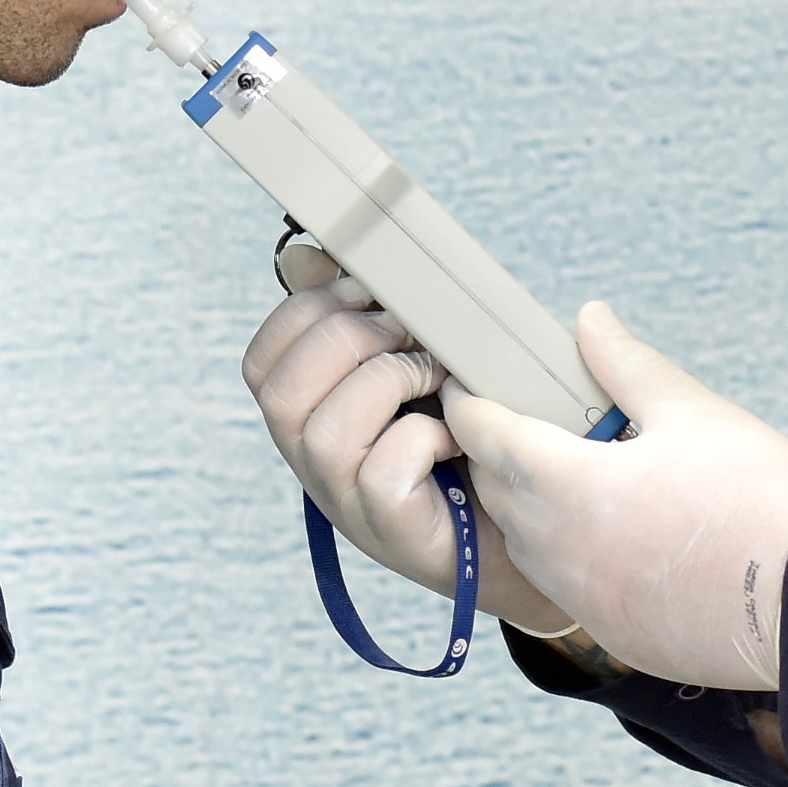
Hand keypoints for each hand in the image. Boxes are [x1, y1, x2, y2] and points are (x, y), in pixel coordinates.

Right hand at [240, 249, 577, 637]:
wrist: (527, 530)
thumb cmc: (470, 439)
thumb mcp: (414, 370)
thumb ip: (367, 319)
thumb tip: (313, 256)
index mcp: (309, 419)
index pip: (260, 363)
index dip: (305, 312)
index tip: (367, 294)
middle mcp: (314, 464)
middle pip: (280, 392)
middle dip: (350, 339)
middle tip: (412, 336)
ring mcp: (347, 502)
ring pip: (324, 431)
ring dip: (388, 381)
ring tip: (436, 380)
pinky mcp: (391, 529)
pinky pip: (381, 471)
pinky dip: (425, 438)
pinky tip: (457, 436)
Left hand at [443, 303, 787, 690]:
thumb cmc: (759, 499)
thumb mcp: (694, 413)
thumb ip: (627, 366)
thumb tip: (589, 319)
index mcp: (569, 485)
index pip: (486, 437)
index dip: (469, 407)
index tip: (466, 386)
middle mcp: (560, 550)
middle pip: (496, 492)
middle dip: (495, 455)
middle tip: (518, 423)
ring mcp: (584, 599)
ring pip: (527, 545)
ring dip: (530, 509)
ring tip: (566, 477)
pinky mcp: (615, 632)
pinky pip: (567, 587)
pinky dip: (570, 556)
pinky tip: (610, 538)